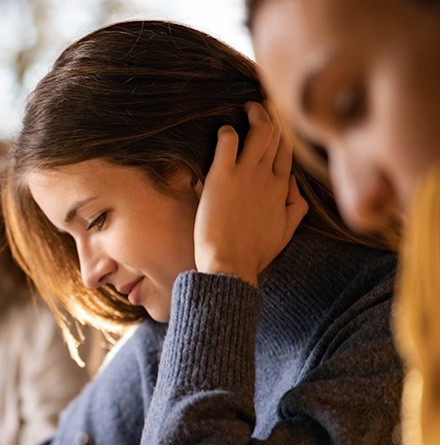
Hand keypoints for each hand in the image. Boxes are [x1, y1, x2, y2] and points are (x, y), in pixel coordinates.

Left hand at [193, 101, 307, 285]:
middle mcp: (267, 178)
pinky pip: (228, 143)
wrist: (231, 265)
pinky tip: (224, 130)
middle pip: (276, 137)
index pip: (287, 152)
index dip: (283, 135)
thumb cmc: (254, 253)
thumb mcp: (285, 231)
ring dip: (254, 115)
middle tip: (259, 106)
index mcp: (281, 189)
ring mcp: (246, 175)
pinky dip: (227, 132)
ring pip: (259, 133)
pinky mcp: (222, 177)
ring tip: (247, 107)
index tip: (276, 123)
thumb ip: (294, 207)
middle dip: (270, 117)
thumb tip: (293, 186)